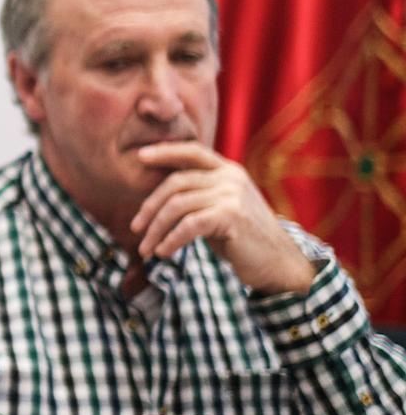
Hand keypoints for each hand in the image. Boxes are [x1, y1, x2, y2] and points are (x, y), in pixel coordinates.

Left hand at [131, 142, 314, 293]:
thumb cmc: (242, 238)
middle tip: (136, 228)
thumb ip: (198, 195)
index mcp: (228, 170)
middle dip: (150, 207)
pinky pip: (188, 225)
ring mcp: (232, 195)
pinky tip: (163, 253)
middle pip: (176, 182)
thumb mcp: (221, 208)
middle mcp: (231, 177)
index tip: (139, 156)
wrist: (278, 262)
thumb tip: (157, 196)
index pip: (192, 151)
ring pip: (177, 206)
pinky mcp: (231, 216)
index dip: (165, 151)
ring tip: (146, 249)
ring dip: (156, 230)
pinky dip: (171, 240)